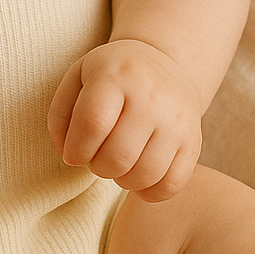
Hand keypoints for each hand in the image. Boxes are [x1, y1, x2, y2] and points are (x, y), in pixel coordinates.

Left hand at [47, 39, 201, 201]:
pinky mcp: (193, 142)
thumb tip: (69, 155)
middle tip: (97, 155)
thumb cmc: (111, 76)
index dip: (76, 149)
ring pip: (143, 176)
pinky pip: (170, 186)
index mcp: (117, 75)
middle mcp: (151, 97)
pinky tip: (138, 173)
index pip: (93, 124)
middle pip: (117, 157)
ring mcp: (177, 121)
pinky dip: (148, 191)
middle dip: (97, 166)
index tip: (74, 153)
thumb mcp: (77, 78)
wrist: (165, 63)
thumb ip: (61, 116)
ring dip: (121, 179)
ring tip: (117, 162)